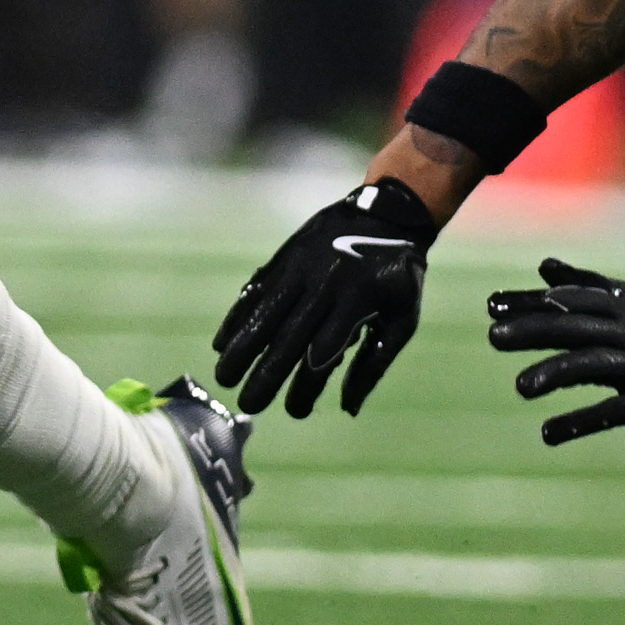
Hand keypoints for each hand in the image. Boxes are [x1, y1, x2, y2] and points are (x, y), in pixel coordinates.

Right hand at [211, 177, 435, 419]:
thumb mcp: (403, 319)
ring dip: (242, 347)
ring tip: (224, 377)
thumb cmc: (397, 276)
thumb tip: (348, 408)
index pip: (324, 353)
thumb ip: (374, 363)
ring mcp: (299, 268)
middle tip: (248, 403)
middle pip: (288, 336)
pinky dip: (237, 316)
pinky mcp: (285, 257)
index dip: (306, 385)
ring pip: (264, 312)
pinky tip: (222, 341)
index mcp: (357, 302)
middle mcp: (323, 285)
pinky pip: (256, 290)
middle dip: (266, 372)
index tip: (294, 412)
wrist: (387, 213)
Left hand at [485, 259, 624, 445]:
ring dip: (551, 375)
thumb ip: (591, 285)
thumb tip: (544, 268)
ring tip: (520, 387)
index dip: (529, 303)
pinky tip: (548, 433)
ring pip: (589, 366)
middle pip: (572, 328)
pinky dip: (579, 421)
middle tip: (493, 337)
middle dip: (531, 331)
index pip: (569, 300)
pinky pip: (612, 411)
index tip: (491, 304)